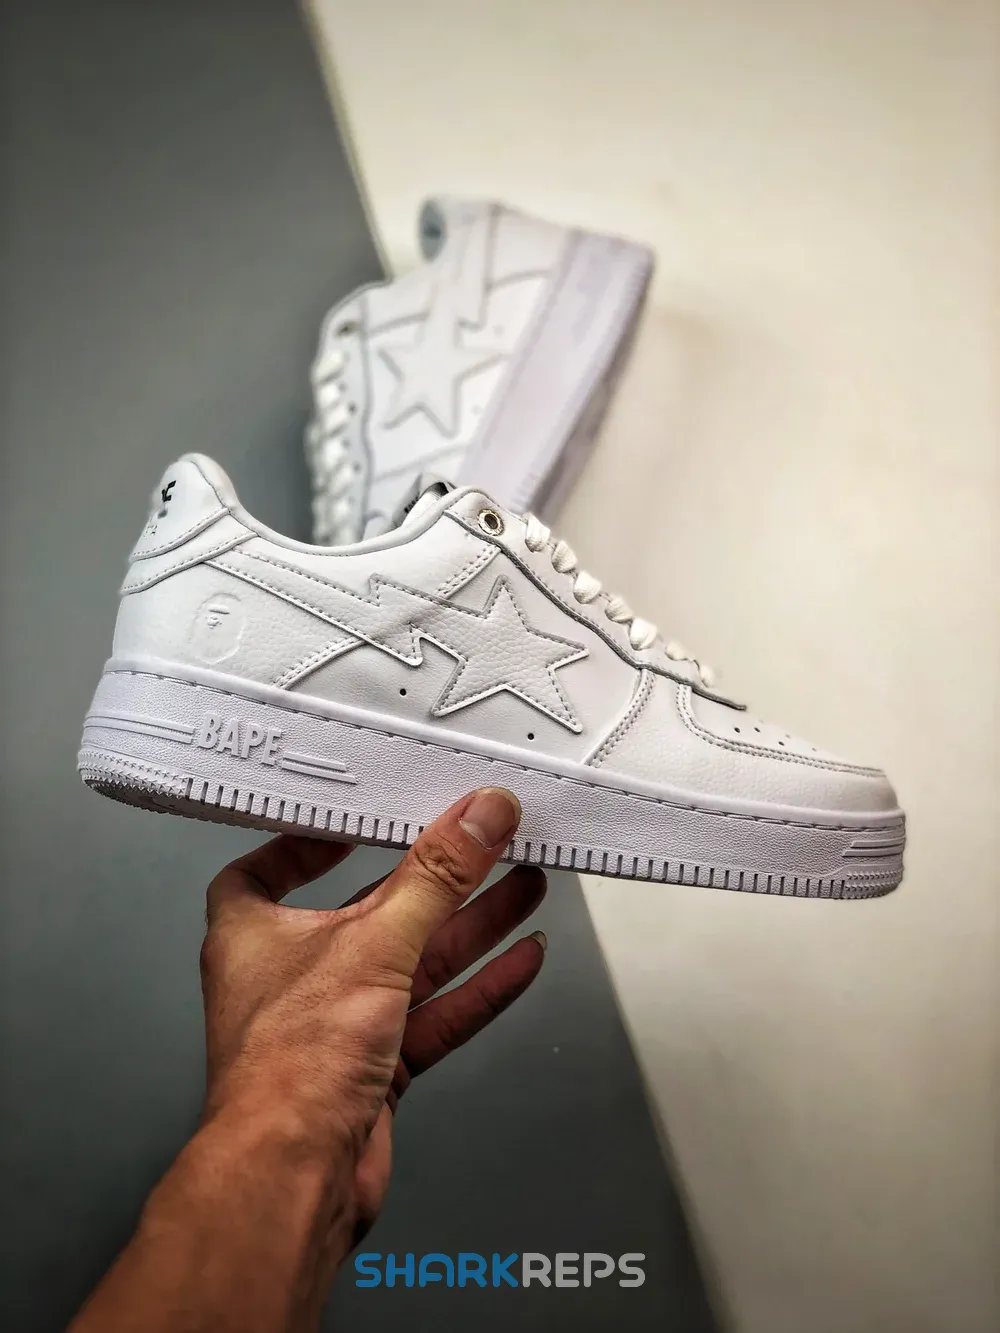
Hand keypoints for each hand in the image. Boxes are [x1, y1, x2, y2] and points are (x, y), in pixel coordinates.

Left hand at [199, 786, 545, 1250]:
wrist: (295, 1178)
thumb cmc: (287, 1070)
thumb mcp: (374, 941)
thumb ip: (436, 876)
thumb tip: (477, 817)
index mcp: (255, 932)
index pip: (272, 867)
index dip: (314, 839)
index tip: (364, 816)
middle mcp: (292, 975)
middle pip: (372, 909)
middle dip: (436, 879)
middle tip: (484, 842)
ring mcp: (337, 1022)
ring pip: (415, 960)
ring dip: (472, 925)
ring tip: (523, 884)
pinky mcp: (377, 1065)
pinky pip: (437, 1011)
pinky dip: (479, 986)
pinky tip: (519, 959)